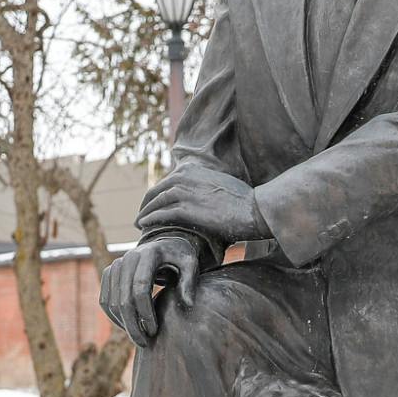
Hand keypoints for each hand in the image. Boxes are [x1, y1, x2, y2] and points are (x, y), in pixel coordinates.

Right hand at [100, 236, 201, 348]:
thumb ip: (189, 282)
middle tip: (145, 343)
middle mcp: (126, 258)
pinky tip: (129, 328)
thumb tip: (187, 304)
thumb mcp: (190, 264)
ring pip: (112, 302)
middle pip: (123, 299)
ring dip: (123, 324)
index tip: (154, 331)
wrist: (163, 244)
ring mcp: (115, 266)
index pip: (140, 289)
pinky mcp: (108, 273)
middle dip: (133, 325)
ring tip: (139, 338)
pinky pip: (105, 300)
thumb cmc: (179, 257)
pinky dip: (114, 317)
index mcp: (147, 255)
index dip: (146, 313)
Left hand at [135, 168, 263, 244]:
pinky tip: (145, 227)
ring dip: (145, 214)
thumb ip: (205, 187)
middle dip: (146, 205)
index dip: (155, 195)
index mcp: (193, 169)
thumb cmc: (245, 202)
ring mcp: (185, 192)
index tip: (151, 206)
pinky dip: (150, 220)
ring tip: (140, 226)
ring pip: (156, 203)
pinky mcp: (187, 209)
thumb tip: (201, 198)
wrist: (257, 209)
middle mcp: (185, 176)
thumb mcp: (221, 185)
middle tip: (141, 218)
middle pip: (156, 191)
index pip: (166, 181)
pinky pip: (160, 215)